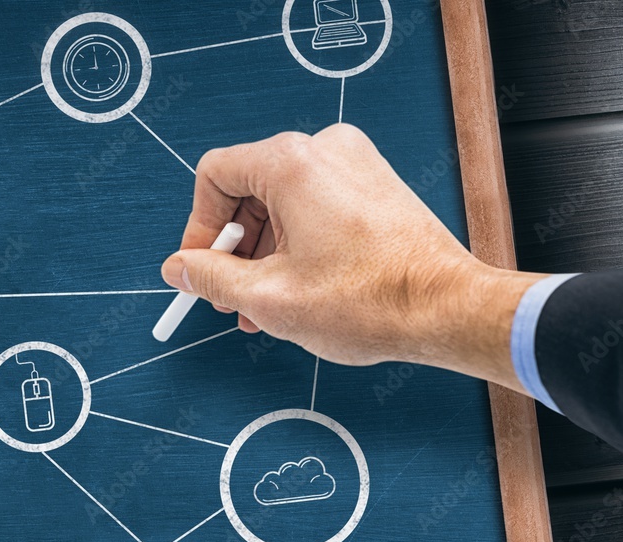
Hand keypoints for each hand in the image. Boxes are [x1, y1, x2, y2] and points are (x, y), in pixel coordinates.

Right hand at [160, 124, 545, 392]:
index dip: (198, 228)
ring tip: (265, 306)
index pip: (215, 174)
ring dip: (265, 254)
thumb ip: (211, 278)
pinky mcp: (374, 186)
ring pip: (283, 204)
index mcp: (292, 164)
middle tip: (230, 296)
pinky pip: (316, 208)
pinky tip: (297, 291)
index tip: (199, 268)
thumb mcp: (268, 298)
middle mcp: (324, 150)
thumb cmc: (369, 301)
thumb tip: (179, 268)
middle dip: (234, 249)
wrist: (444, 310)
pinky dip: (298, 246)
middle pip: (249, 189)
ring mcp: (355, 165)